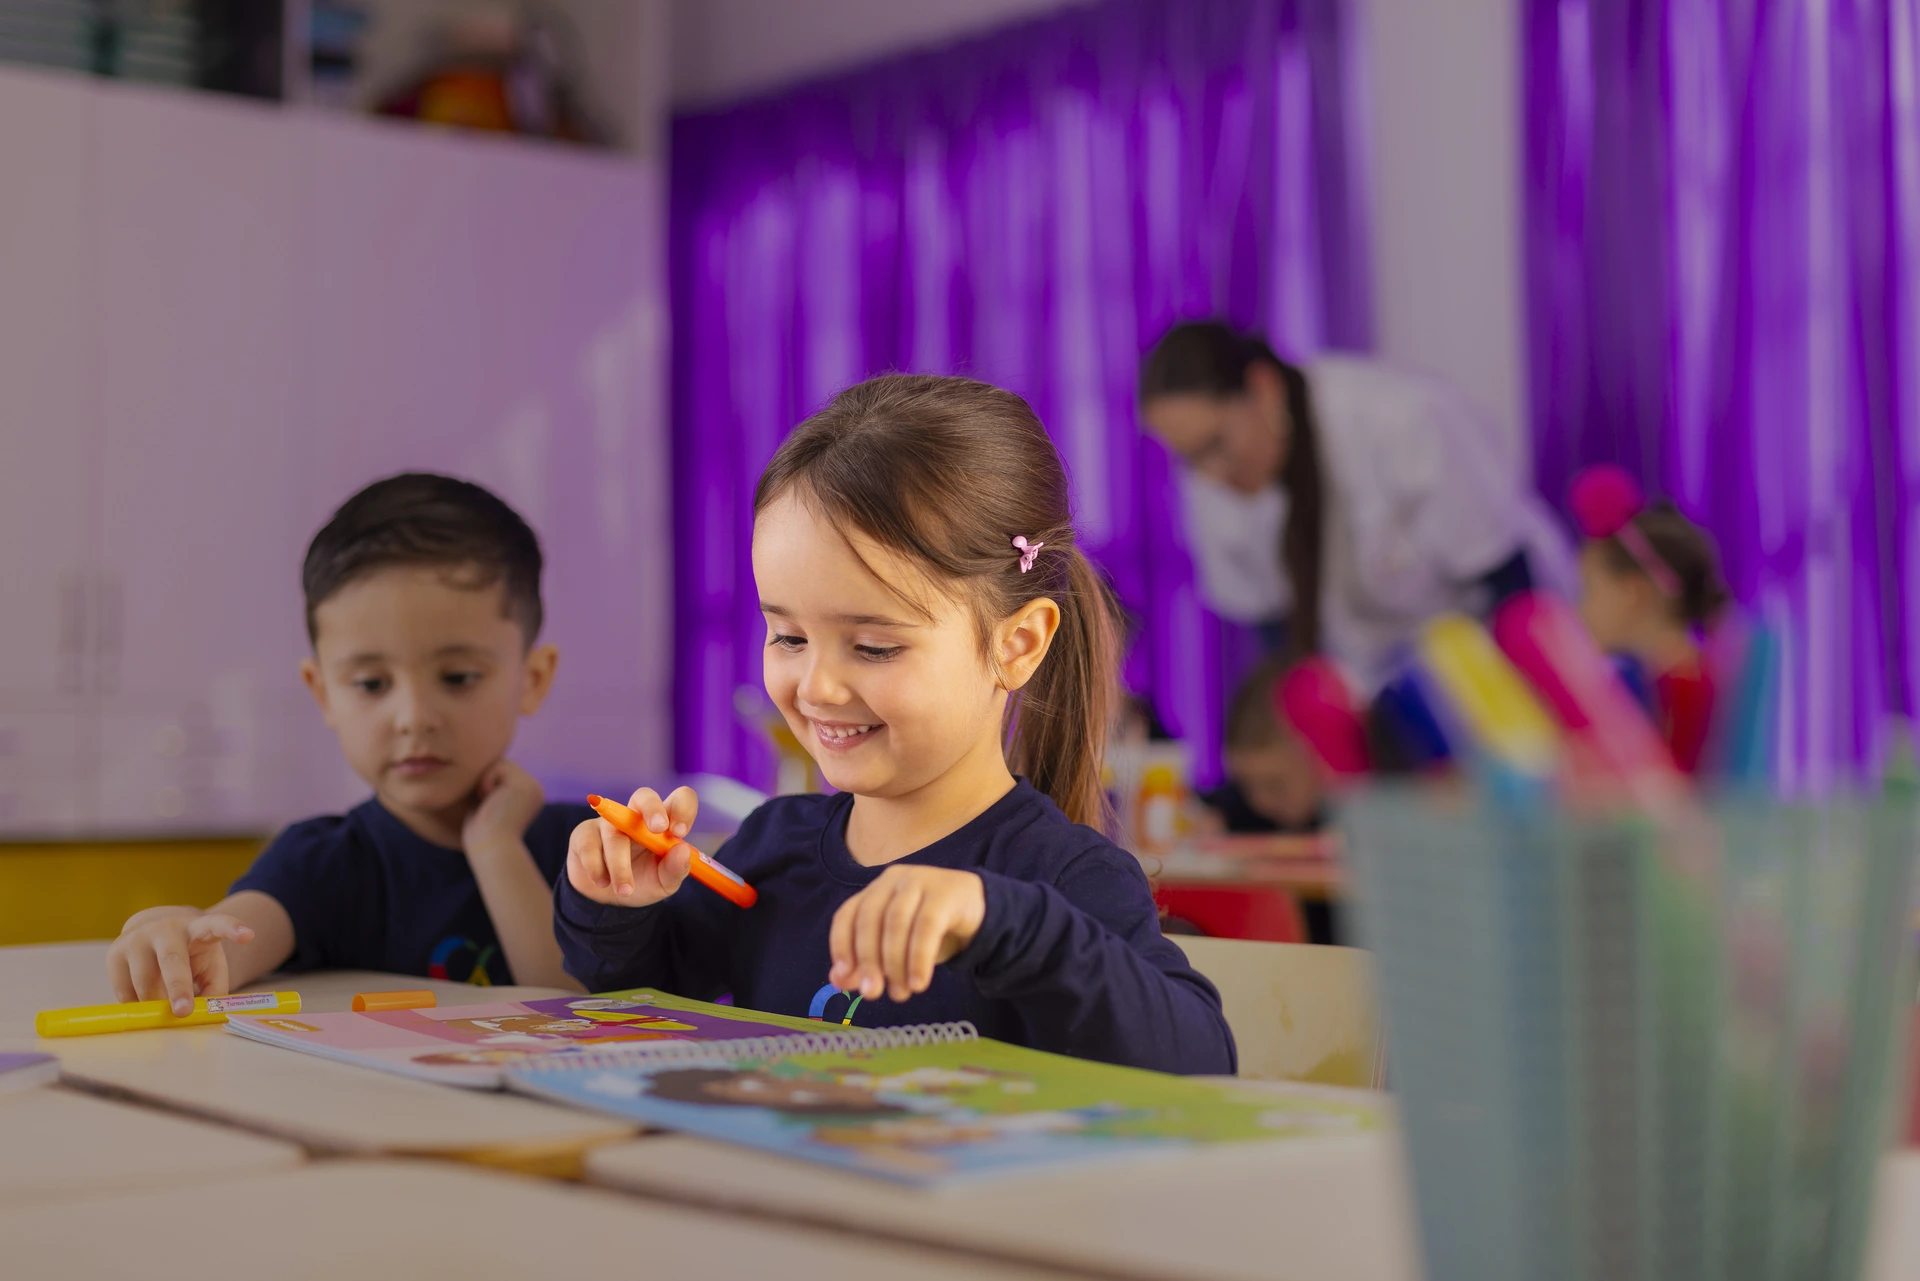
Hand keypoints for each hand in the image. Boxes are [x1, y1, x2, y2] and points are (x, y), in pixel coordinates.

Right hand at [106, 908, 255, 1014]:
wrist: (153, 933)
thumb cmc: (190, 955)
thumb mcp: (209, 967)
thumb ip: (214, 991)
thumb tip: (207, 1017)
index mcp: (198, 928)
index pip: (217, 924)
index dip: (232, 929)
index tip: (249, 935)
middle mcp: (165, 929)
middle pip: (172, 959)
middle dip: (178, 987)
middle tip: (183, 1012)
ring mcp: (137, 938)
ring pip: (144, 981)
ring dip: (156, 1003)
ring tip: (166, 1007)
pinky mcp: (114, 953)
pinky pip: (124, 991)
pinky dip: (137, 1004)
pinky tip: (146, 998)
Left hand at [462, 759, 544, 855]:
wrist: (490, 848)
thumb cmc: (481, 835)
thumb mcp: (487, 807)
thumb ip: (489, 789)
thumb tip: (480, 773)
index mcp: (528, 797)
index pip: (502, 774)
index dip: (485, 784)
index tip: (485, 808)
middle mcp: (535, 789)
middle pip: (502, 765)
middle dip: (485, 779)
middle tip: (484, 805)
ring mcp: (532, 785)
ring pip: (500, 763)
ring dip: (485, 781)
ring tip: (487, 803)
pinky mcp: (524, 783)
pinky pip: (498, 766)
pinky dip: (486, 781)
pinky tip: (489, 800)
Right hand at [564, 786, 698, 906]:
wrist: (608, 900)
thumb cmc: (642, 882)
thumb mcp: (664, 883)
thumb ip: (676, 869)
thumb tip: (682, 850)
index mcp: (663, 824)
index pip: (679, 799)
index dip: (682, 809)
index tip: (679, 833)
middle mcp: (636, 816)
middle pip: (644, 795)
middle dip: (652, 809)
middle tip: (658, 829)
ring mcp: (609, 822)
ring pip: (614, 833)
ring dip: (620, 865)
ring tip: (626, 890)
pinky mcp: (584, 834)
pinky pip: (589, 846)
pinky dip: (596, 868)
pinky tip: (603, 882)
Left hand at [828, 866, 985, 1002]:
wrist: (979, 910)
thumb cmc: (931, 930)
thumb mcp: (897, 949)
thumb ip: (867, 963)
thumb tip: (839, 981)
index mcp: (875, 891)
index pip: (847, 915)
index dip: (841, 946)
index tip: (844, 978)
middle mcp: (893, 880)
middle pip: (869, 920)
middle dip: (867, 960)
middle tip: (871, 994)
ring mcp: (919, 882)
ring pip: (896, 923)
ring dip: (894, 963)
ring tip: (900, 993)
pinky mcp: (945, 893)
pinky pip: (926, 927)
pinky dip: (918, 958)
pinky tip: (919, 982)